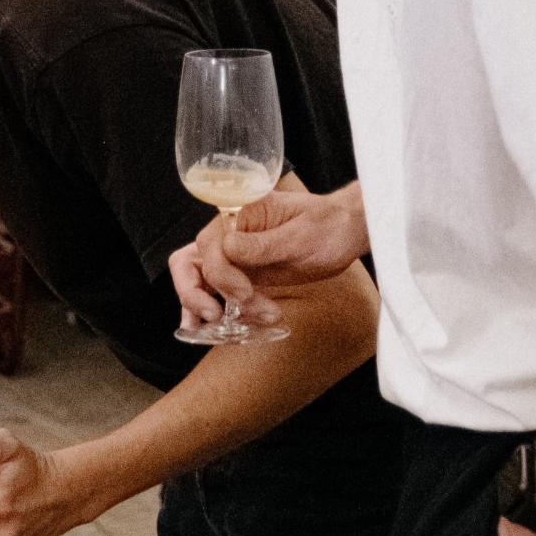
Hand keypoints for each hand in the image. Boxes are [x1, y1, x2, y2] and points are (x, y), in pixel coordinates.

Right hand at [167, 179, 367, 330]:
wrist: (345, 233)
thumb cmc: (327, 225)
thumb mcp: (299, 236)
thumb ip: (262, 244)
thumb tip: (228, 248)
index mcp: (239, 214)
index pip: (209, 244)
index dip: (220, 273)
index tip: (243, 292)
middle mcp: (230, 234)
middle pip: (190, 264)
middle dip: (196, 295)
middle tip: (216, 316)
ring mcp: (235, 256)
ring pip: (203, 285)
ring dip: (220, 309)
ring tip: (257, 319)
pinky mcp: (245, 275)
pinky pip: (225, 297)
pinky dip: (233, 314)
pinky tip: (255, 321)